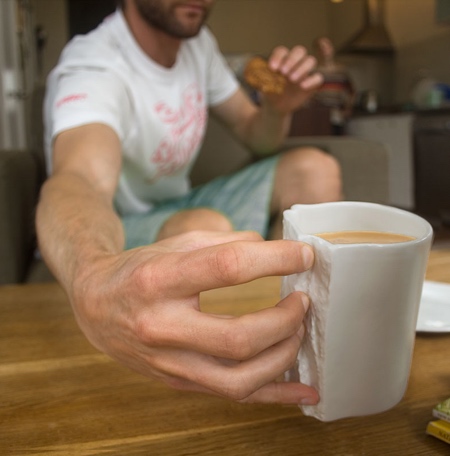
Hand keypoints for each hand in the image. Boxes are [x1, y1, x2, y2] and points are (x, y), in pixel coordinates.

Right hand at [69, 230, 317, 404]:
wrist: (95, 304)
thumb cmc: (140, 268)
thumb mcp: (177, 243)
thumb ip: (227, 243)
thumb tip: (275, 251)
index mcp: (159, 280)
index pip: (227, 268)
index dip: (275, 259)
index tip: (304, 255)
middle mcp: (161, 327)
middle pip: (238, 337)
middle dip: (285, 319)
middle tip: (303, 301)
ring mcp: (168, 363)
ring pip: (239, 379)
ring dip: (283, 355)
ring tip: (297, 330)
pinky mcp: (177, 382)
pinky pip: (233, 397)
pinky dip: (275, 395)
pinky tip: (306, 390)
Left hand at [265, 45, 322, 113]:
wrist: (276, 107)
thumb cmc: (270, 92)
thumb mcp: (264, 85)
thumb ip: (263, 78)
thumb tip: (261, 73)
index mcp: (282, 60)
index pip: (282, 51)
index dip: (278, 57)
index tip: (272, 68)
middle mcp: (295, 63)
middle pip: (300, 51)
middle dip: (292, 59)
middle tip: (284, 72)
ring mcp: (305, 72)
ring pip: (310, 61)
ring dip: (302, 68)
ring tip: (292, 79)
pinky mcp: (313, 83)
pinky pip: (318, 77)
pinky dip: (311, 80)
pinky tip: (302, 86)